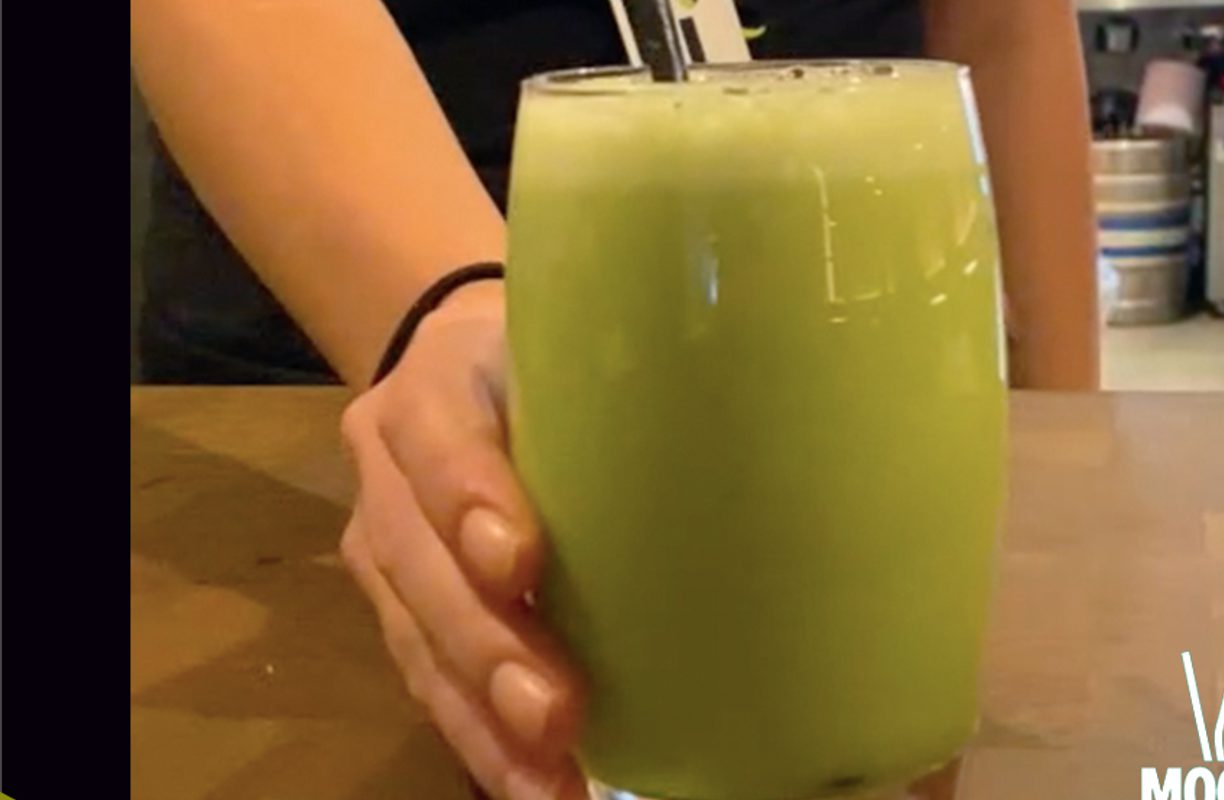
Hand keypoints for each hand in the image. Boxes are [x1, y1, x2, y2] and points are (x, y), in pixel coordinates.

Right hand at [338, 281, 584, 799]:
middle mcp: (389, 467)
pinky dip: (475, 737)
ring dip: (481, 717)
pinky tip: (529, 783)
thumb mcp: (570, 341)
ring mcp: (381, 541)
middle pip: (420, 562)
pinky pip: (423, 675)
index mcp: (435, 387)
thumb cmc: (541, 353)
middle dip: (489, 645)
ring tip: (546, 781)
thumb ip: (623, 379)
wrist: (455, 363)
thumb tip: (768, 443)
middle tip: (556, 714)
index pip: (442, 440)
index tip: (523, 562)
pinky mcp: (394, 602)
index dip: (472, 500)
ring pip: (415, 635)